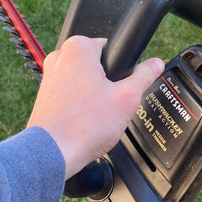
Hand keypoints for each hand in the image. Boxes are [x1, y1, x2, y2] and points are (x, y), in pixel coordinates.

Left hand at [27, 36, 164, 179]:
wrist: (53, 153)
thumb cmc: (84, 125)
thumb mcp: (126, 98)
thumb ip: (144, 76)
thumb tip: (155, 63)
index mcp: (78, 48)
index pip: (111, 48)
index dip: (121, 70)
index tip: (120, 86)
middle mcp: (60, 57)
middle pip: (98, 65)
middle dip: (108, 84)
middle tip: (110, 104)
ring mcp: (49, 76)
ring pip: (85, 81)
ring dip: (94, 96)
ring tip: (96, 115)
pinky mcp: (45, 94)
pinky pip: (72, 94)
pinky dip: (80, 105)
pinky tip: (84, 121)